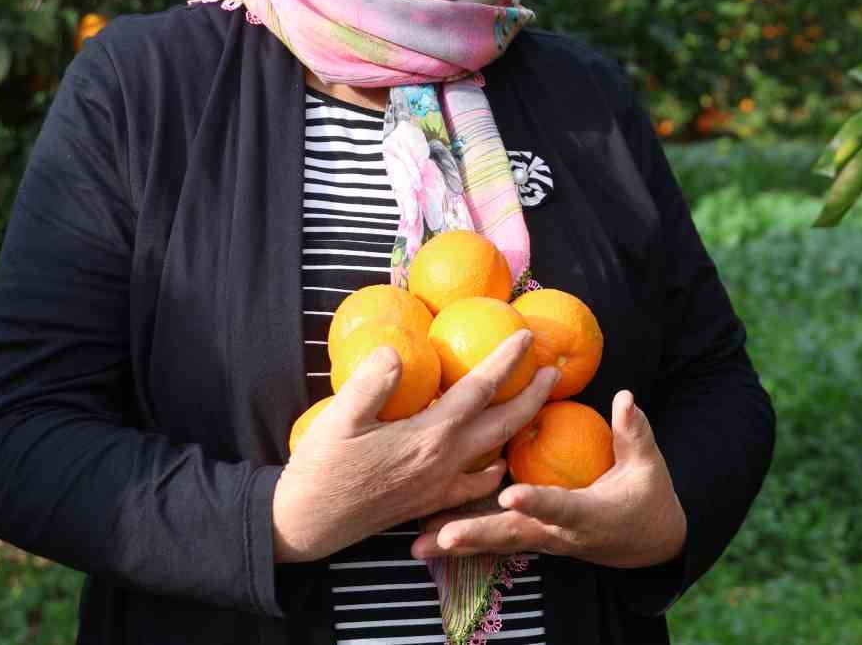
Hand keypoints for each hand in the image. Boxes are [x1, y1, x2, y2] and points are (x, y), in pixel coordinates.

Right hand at [272, 330, 557, 562]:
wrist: (307, 524)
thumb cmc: (321, 468)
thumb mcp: (339, 418)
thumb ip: (372, 382)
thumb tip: (398, 349)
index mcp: (430, 435)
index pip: (480, 390)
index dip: (506, 361)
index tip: (526, 337)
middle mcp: (445, 462)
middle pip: (505, 425)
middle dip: (533, 396)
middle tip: (554, 372)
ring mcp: (441, 487)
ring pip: (496, 456)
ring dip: (518, 431)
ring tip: (531, 409)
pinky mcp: (431, 504)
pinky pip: (475, 488)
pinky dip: (493, 473)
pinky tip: (494, 463)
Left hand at [409, 390, 686, 569]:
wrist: (646, 545)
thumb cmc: (647, 499)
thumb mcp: (648, 467)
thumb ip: (634, 432)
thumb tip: (625, 396)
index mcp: (588, 514)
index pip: (559, 506)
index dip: (536, 501)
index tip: (509, 493)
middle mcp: (559, 533)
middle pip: (514, 534)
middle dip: (478, 534)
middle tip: (444, 535)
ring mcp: (542, 540)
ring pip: (496, 542)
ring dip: (458, 544)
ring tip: (418, 545)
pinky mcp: (530, 538)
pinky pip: (492, 541)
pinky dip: (461, 542)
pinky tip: (425, 541)